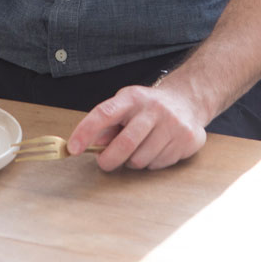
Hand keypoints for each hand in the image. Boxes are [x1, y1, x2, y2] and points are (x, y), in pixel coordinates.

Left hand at [66, 83, 208, 170]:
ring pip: (142, 159)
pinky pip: (159, 164)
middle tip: (105, 163)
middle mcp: (154, 108)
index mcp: (133, 97)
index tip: (73, 148)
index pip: (104, 113)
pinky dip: (152, 163)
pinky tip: (156, 149)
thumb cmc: (147, 108)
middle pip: (125, 143)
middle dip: (110, 159)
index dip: (86, 131)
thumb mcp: (125, 106)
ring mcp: (173, 124)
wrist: (187, 101)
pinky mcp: (186, 139)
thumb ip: (108, 124)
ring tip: (138, 150)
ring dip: (133, 162)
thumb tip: (93, 144)